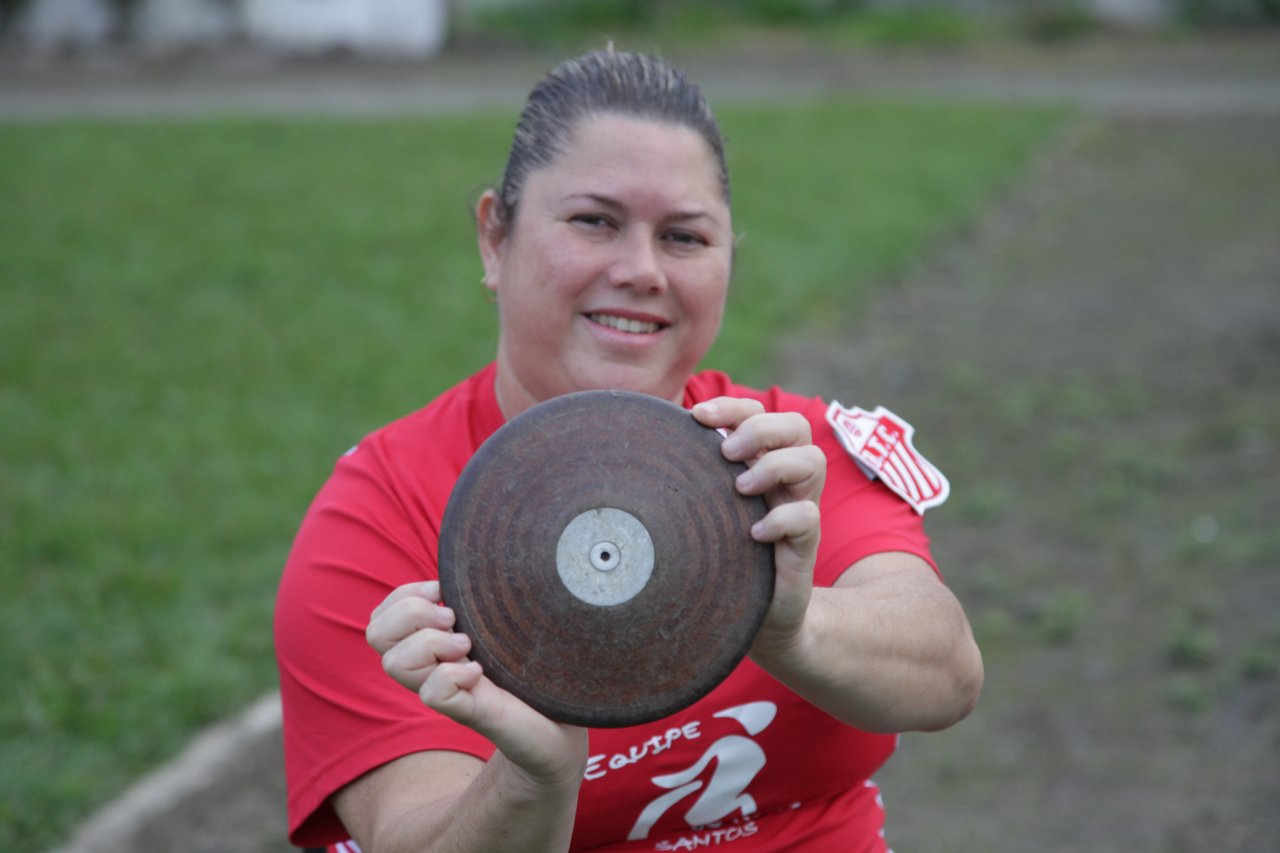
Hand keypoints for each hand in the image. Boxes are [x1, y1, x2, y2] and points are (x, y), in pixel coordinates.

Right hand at [366, 581, 587, 786]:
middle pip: (375, 635)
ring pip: (394, 663)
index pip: (381, 618)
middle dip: (411, 614)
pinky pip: (432, 694)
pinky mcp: (469, 712)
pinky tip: (481, 672)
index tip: (441, 590)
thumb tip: (470, 565)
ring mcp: (447, 691)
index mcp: (433, 643)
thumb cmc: (537, 668)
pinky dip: (454, 676)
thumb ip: (480, 599)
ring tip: (468, 645)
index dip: (403, 596)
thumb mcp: (504, 622)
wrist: (563, 723)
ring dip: (431, 643)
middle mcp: (431, 667)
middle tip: (454, 618)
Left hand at [691, 397, 825, 658]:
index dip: (734, 406)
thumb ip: (684, 481)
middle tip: (727, 453)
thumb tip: (632, 453)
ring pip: (812, 462)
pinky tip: (753, 533)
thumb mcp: (700, 512)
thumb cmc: (719, 557)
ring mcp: (797, 510)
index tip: (698, 417)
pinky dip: (782, 518)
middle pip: (796, 427)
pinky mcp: (804, 545)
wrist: (755, 618)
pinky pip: (808, 516)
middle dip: (760, 429)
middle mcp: (784, 481)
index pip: (760, 412)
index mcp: (759, 463)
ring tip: (740, 489)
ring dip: (774, 466)